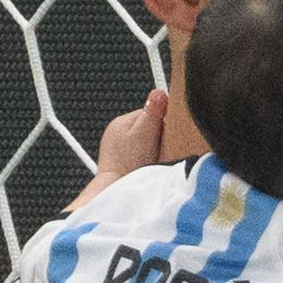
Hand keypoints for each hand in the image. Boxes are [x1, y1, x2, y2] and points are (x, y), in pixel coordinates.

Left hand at [67, 89, 167, 209]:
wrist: (115, 190)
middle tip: (160, 149)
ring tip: (153, 159)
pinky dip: (146, 159)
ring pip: (145, 141)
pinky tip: (147, 166)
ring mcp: (118, 146)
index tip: (168, 135)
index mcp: (123, 120)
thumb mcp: (145, 134)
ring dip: (153, 149)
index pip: (152, 112)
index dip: (165, 123)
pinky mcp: (121, 161)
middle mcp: (117, 131)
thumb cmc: (127, 164)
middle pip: (150, 127)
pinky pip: (140, 154)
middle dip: (158, 137)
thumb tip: (158, 92)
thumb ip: (152, 113)